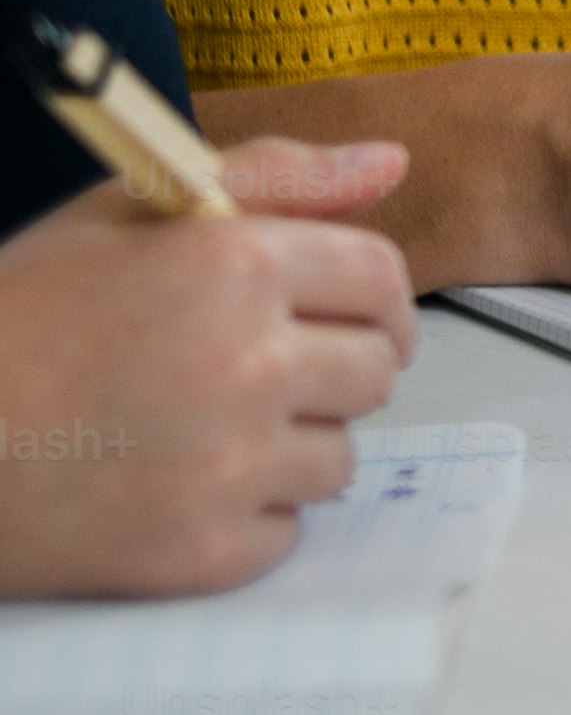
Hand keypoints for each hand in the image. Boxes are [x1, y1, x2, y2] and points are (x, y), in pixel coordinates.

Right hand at [0, 136, 418, 595]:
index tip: (343, 320)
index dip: (369, 300)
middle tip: (245, 376)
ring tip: (193, 432)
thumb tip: (390, 163)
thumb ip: (272, 179)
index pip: (382, 281)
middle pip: (375, 372)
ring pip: (338, 457)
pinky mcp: (201, 551)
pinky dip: (242, 518)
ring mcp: (227, 466)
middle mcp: (248, 364)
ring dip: (287, 447)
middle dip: (326, 370)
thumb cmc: (14, 318)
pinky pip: (285, 531)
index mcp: (237, 266)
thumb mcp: (127, 213)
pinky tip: (169, 489)